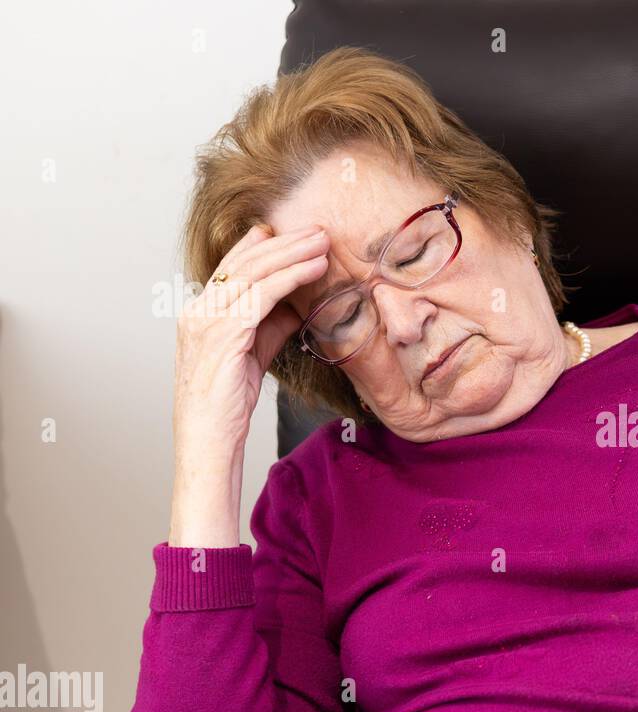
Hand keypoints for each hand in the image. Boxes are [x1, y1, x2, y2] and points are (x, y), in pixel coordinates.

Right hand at [173, 223, 329, 456]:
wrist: (208, 439)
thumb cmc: (228, 403)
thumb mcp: (253, 354)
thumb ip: (270, 326)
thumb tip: (298, 305)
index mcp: (200, 312)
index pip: (233, 267)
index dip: (261, 246)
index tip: (290, 232)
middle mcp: (198, 310)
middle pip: (245, 263)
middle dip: (284, 242)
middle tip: (317, 229)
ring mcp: (206, 320)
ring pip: (254, 273)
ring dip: (292, 253)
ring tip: (323, 242)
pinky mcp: (223, 334)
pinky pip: (262, 296)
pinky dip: (291, 278)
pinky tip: (315, 268)